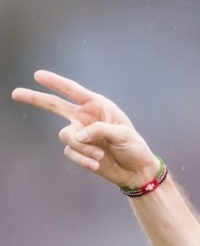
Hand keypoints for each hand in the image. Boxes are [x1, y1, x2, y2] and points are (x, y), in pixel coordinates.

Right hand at [12, 70, 160, 188]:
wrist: (136, 171)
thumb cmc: (134, 147)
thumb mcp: (123, 134)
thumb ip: (99, 130)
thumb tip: (76, 135)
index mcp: (98, 107)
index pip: (74, 91)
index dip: (56, 82)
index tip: (38, 75)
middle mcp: (85, 117)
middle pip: (54, 105)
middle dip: (35, 98)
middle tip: (15, 94)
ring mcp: (80, 134)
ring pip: (67, 136)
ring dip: (82, 147)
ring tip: (100, 154)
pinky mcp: (79, 151)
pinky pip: (70, 152)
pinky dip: (82, 159)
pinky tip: (96, 163)